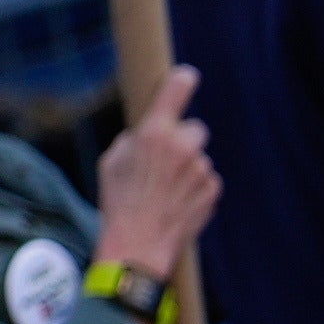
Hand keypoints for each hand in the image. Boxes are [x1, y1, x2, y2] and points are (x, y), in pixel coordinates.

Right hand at [91, 66, 220, 278]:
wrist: (138, 246)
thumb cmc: (118, 202)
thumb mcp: (110, 162)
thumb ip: (133, 140)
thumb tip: (148, 133)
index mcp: (154, 133)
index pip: (178, 88)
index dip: (182, 80)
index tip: (186, 78)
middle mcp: (183, 146)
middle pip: (194, 128)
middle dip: (182, 140)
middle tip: (164, 162)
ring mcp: (201, 169)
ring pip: (199, 158)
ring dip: (187, 169)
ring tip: (164, 193)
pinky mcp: (213, 190)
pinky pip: (206, 180)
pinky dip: (194, 189)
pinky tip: (175, 204)